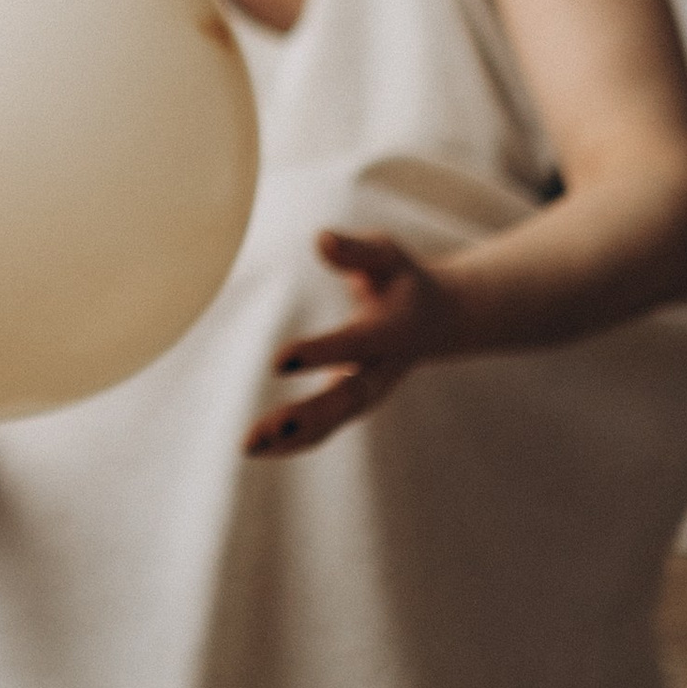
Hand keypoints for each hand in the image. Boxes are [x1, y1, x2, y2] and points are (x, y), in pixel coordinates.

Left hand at [245, 228, 464, 456]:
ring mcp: (370, 391)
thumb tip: (320, 239)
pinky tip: (257, 448)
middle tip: (271, 425)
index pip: (356, 344)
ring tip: (249, 445)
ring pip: (334, 422)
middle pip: (349, 398)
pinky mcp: (353, 402)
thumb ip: (355, 252)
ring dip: (293, 438)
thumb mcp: (386, 256)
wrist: (437, 318)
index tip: (278, 361)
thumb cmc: (400, 278)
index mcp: (393, 330)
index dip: (320, 353)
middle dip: (311, 414)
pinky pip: (325, 429)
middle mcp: (383, 369)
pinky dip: (292, 442)